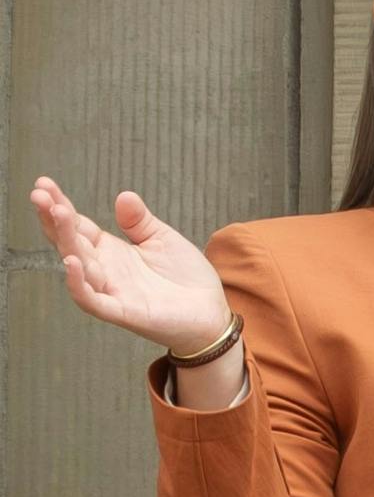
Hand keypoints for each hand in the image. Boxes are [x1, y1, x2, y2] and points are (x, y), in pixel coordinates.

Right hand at [30, 178, 230, 353]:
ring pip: (78, 265)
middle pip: (70, 241)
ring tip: (57, 214)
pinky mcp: (121, 311)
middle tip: (39, 194)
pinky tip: (71, 262)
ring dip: (65, 241)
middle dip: (53, 218)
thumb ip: (140, 221)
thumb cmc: (185, 278)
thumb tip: (124, 195)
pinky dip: (78, 283)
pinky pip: (91, 299)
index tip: (44, 183)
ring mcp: (110, 290)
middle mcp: (104, 269)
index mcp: (110, 250)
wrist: (211, 312)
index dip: (59, 205)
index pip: (77, 225)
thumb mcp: (162, 240)